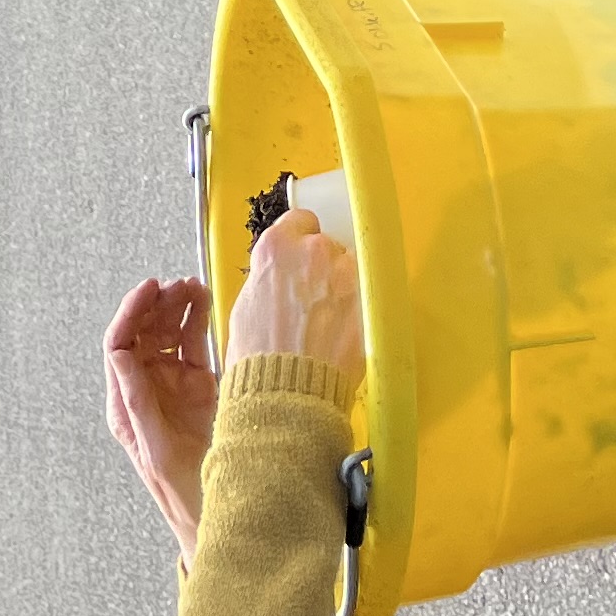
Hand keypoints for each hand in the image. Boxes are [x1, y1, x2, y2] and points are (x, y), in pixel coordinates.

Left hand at [104, 276, 220, 563]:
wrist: (222, 512)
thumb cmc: (184, 493)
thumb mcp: (156, 450)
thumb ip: (138, 403)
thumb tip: (119, 357)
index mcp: (126, 405)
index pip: (120, 345)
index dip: (132, 313)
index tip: (148, 289)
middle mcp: (147, 390)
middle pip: (144, 334)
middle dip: (157, 305)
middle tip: (177, 285)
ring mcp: (173, 386)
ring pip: (168, 334)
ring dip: (177, 307)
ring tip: (192, 287)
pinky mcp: (199, 386)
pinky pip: (193, 345)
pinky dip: (197, 320)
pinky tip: (203, 303)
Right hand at [226, 209, 366, 374]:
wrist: (287, 395)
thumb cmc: (260, 361)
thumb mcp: (246, 307)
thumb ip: (269, 279)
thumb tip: (279, 280)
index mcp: (277, 248)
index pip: (299, 220)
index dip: (300, 238)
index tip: (302, 250)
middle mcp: (314, 252)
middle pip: (326, 244)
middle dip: (321, 266)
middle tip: (312, 297)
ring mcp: (346, 275)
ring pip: (350, 268)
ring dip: (343, 286)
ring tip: (329, 321)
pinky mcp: (369, 301)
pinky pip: (366, 295)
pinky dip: (359, 309)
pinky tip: (342, 332)